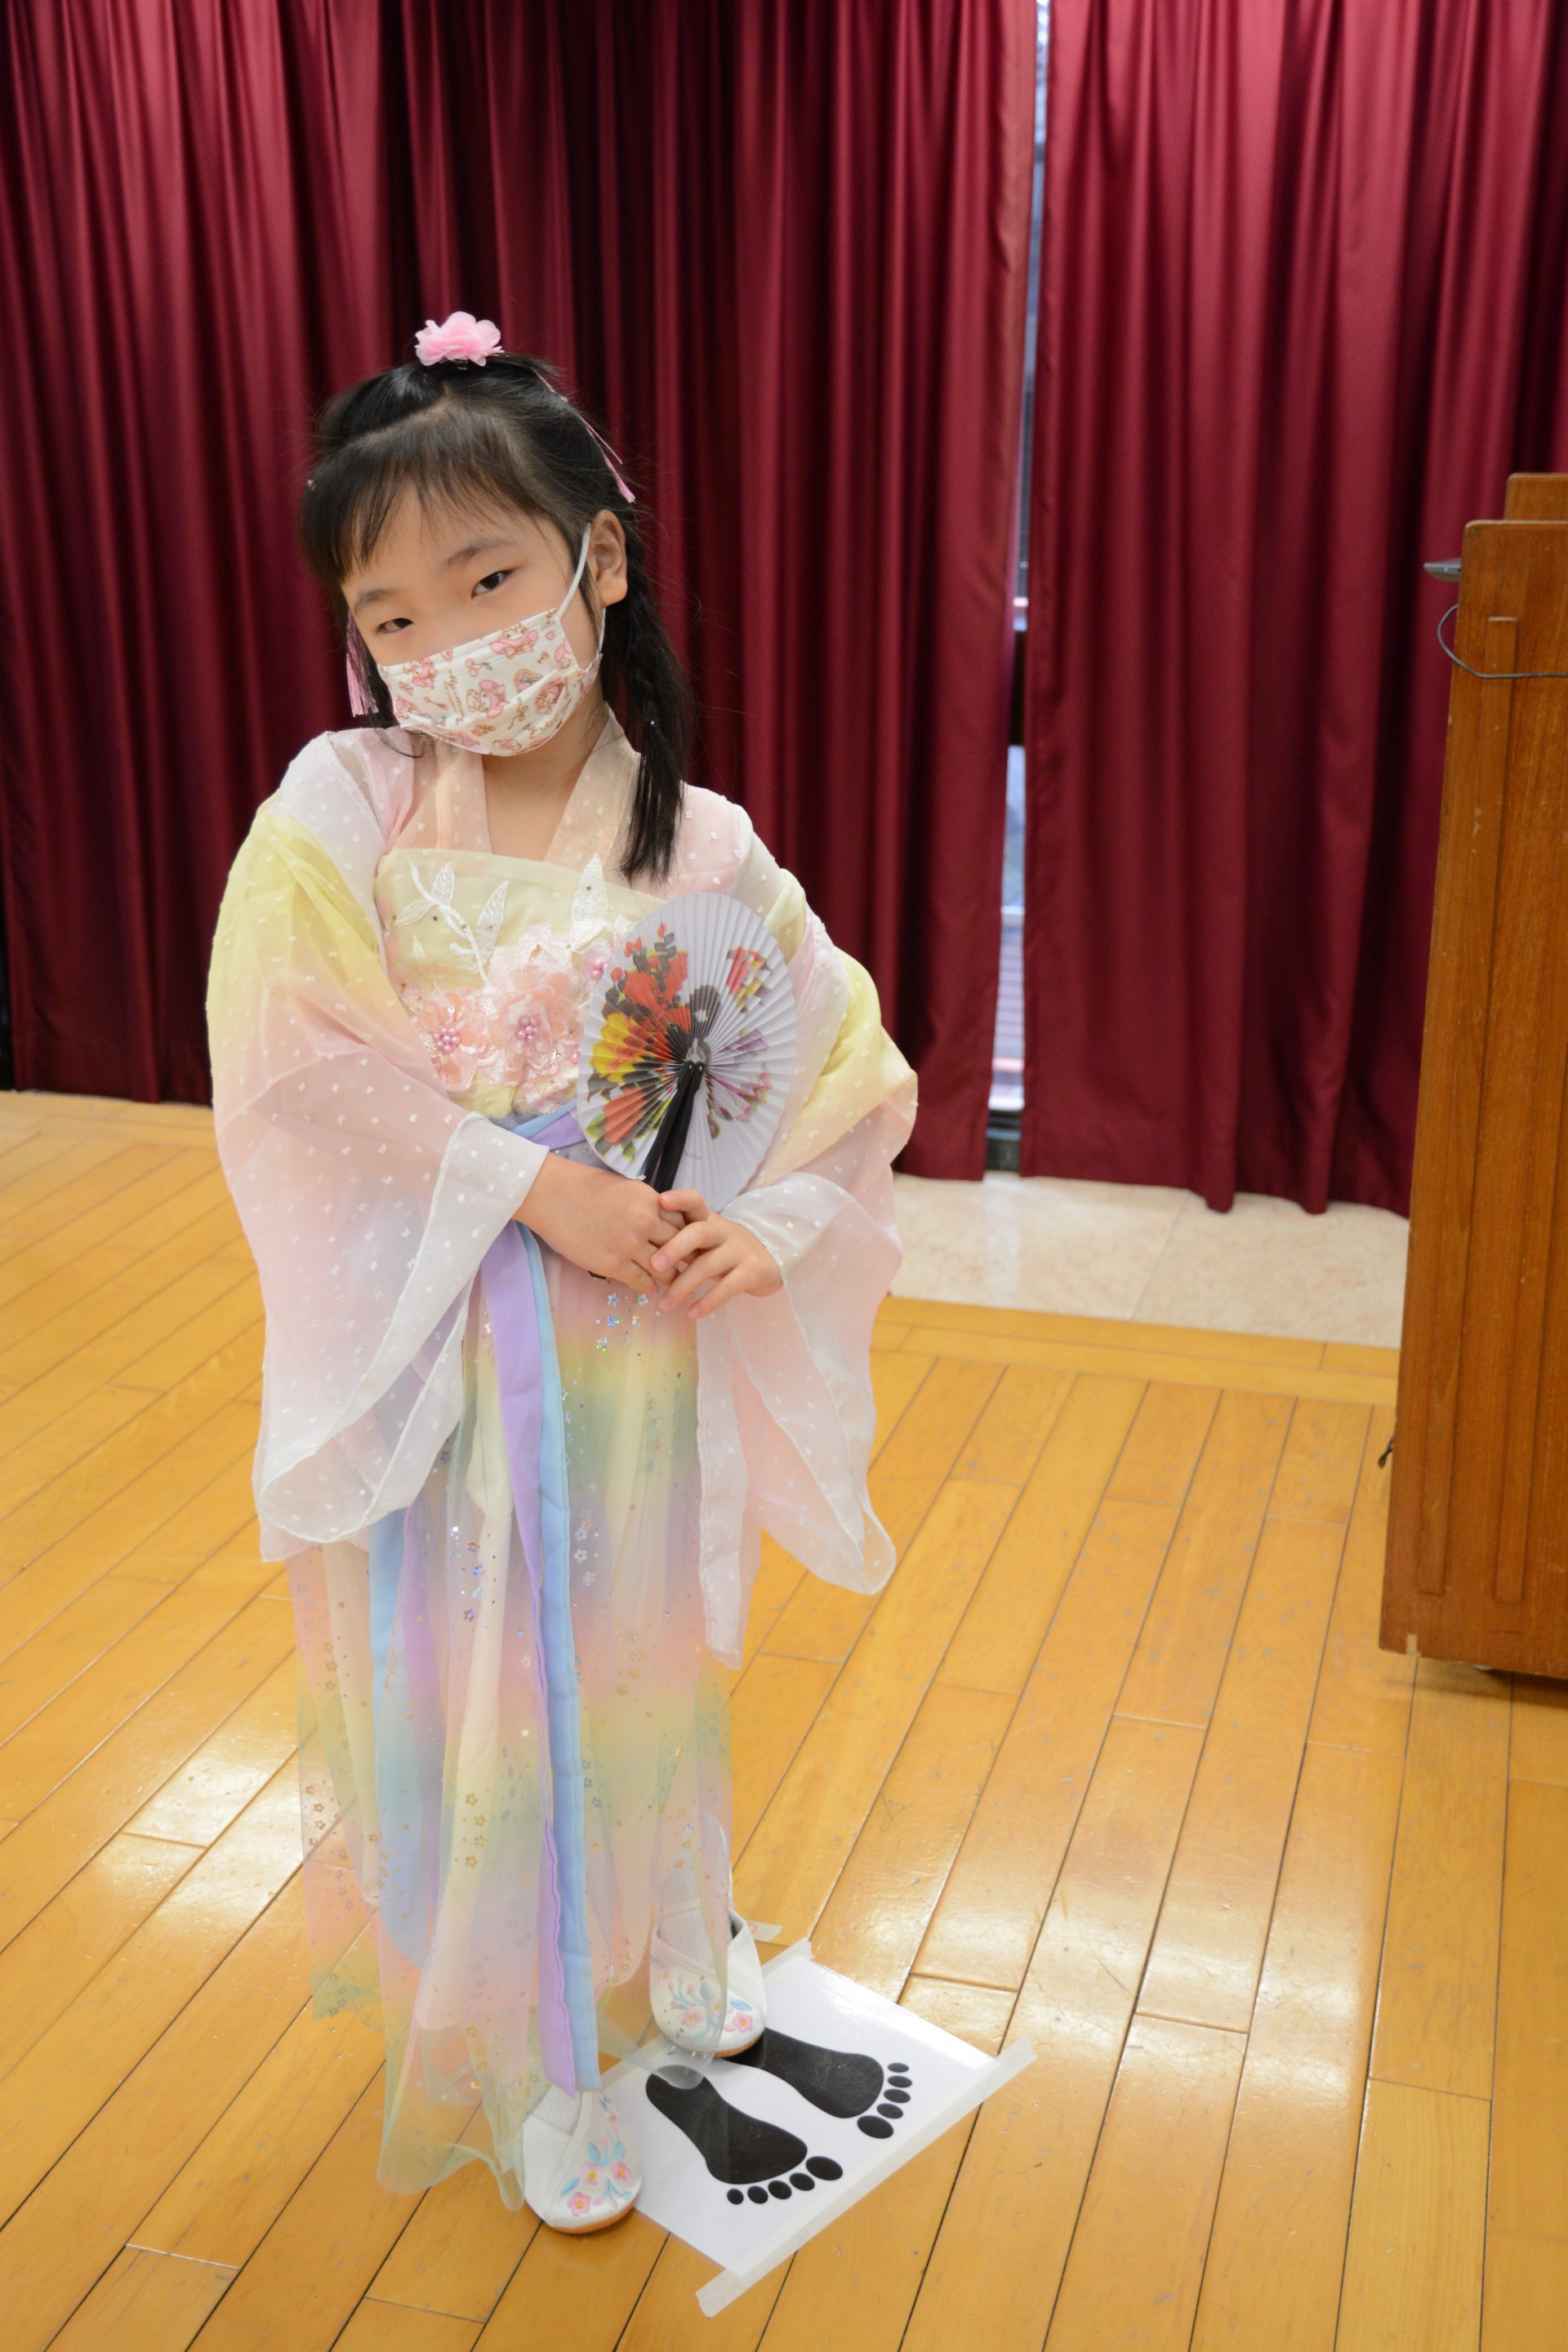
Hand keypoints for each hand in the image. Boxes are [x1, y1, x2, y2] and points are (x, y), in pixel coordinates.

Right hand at [516, 1156, 683, 1285]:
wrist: (552, 1194)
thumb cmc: (584, 1186)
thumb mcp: (625, 1187)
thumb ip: (645, 1204)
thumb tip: (660, 1218)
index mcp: (650, 1200)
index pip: (682, 1223)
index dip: (686, 1236)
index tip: (688, 1246)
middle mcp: (645, 1222)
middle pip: (678, 1247)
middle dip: (684, 1259)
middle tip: (690, 1269)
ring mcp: (628, 1244)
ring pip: (663, 1269)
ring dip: (669, 1278)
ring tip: (672, 1284)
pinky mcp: (611, 1264)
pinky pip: (641, 1281)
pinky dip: (648, 1287)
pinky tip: (649, 1288)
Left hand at [649, 1189, 783, 1318]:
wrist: (768, 1260)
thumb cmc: (724, 1249)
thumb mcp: (705, 1238)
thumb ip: (680, 1235)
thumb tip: (639, 1244)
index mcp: (709, 1219)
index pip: (695, 1201)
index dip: (680, 1199)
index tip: (661, 1201)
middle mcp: (724, 1231)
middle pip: (699, 1232)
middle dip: (675, 1247)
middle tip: (653, 1264)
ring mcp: (739, 1250)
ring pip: (708, 1265)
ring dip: (683, 1286)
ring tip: (664, 1304)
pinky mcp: (751, 1272)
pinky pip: (727, 1287)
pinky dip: (708, 1301)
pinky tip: (692, 1313)